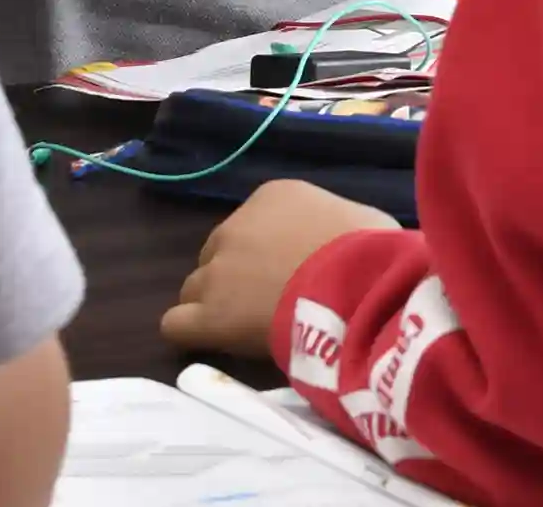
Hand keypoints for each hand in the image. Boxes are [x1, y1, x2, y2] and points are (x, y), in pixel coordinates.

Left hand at [161, 181, 399, 359]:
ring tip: (243, 330)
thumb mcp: (361, 218)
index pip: (253, 227)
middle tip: (267, 303)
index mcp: (272, 197)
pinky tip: (211, 344)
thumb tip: (351, 243)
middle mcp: (235, 228)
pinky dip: (190, 334)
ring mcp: (217, 272)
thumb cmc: (367, 251)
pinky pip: (176, 325)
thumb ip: (339, 226)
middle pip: (219, 256)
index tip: (293, 275)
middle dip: (236, 279)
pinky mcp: (209, 315)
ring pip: (194, 289)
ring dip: (214, 306)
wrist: (351, 286)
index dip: (269, 256)